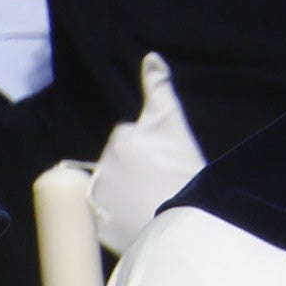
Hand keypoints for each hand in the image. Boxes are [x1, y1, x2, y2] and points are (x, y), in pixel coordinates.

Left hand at [86, 54, 205, 258]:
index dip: (146, 147)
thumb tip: (150, 58)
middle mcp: (102, 167)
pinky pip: (103, 218)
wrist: (186, 220)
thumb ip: (158, 88)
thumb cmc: (184, 168)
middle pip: (115, 162)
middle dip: (130, 168)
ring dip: (121, 192)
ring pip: (109, 189)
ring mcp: (98, 200)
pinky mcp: (99, 227)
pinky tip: (137, 218)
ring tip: (149, 201)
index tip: (162, 160)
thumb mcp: (173, 122)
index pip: (128, 136)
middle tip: (158, 181)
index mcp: (121, 140)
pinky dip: (115, 218)